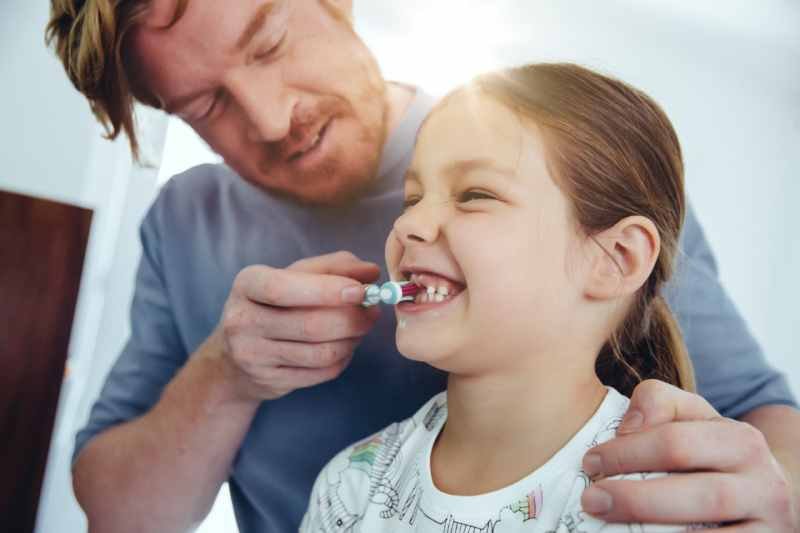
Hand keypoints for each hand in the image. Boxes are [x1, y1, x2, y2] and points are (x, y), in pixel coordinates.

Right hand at [217, 251, 380, 401]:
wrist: (236, 356)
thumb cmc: (276, 304)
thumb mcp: (296, 275)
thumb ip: (335, 267)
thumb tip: (371, 272)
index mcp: (247, 284)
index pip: (284, 288)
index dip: (326, 290)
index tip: (360, 290)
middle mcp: (242, 320)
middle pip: (310, 324)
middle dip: (352, 318)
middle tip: (373, 310)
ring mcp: (253, 355)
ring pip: (321, 352)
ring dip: (352, 340)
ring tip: (359, 328)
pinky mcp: (269, 381)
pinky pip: (322, 372)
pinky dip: (343, 358)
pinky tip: (344, 347)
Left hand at [581, 380, 796, 530]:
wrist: (761, 495)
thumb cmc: (709, 453)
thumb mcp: (691, 418)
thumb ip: (659, 403)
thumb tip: (628, 427)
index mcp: (741, 440)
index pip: (677, 442)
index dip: (627, 452)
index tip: (589, 462)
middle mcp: (764, 482)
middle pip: (699, 494)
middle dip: (637, 498)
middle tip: (592, 500)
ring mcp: (770, 522)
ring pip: (708, 530)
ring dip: (652, 527)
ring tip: (608, 523)